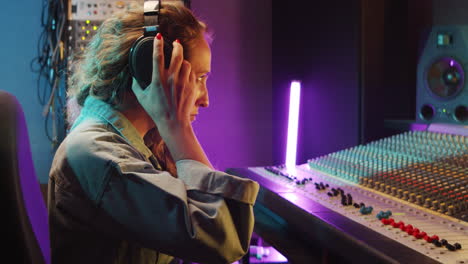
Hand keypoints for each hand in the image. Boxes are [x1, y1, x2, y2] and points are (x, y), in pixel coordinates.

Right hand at [131, 33, 212, 168]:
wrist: (174, 123)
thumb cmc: (156, 111)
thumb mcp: (142, 98)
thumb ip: (135, 85)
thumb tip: (132, 75)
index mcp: (158, 79)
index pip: (157, 56)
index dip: (157, 44)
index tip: (158, 36)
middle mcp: (172, 79)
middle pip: (177, 54)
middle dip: (176, 45)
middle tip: (176, 42)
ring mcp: (183, 82)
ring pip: (186, 63)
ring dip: (182, 61)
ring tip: (180, 63)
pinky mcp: (192, 87)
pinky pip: (191, 73)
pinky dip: (188, 72)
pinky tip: (184, 74)